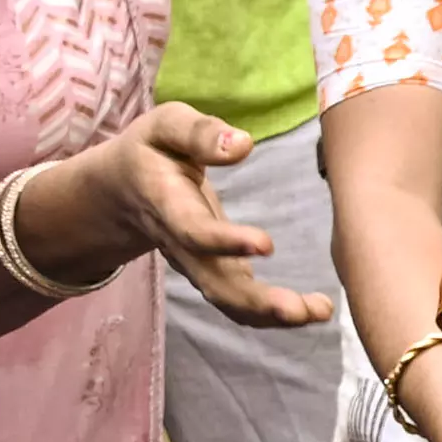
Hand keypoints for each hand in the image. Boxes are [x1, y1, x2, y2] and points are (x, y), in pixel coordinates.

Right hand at [54, 106, 338, 330]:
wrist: (122, 189)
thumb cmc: (152, 150)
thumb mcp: (166, 126)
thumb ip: (199, 133)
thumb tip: (242, 145)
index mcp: (168, 205)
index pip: (193, 231)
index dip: (225, 242)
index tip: (266, 244)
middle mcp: (182, 245)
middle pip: (214, 283)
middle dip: (256, 301)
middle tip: (299, 309)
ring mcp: (198, 264)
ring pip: (229, 300)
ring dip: (273, 314)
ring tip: (320, 311)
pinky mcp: (215, 271)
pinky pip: (240, 302)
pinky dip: (274, 314)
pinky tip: (314, 310)